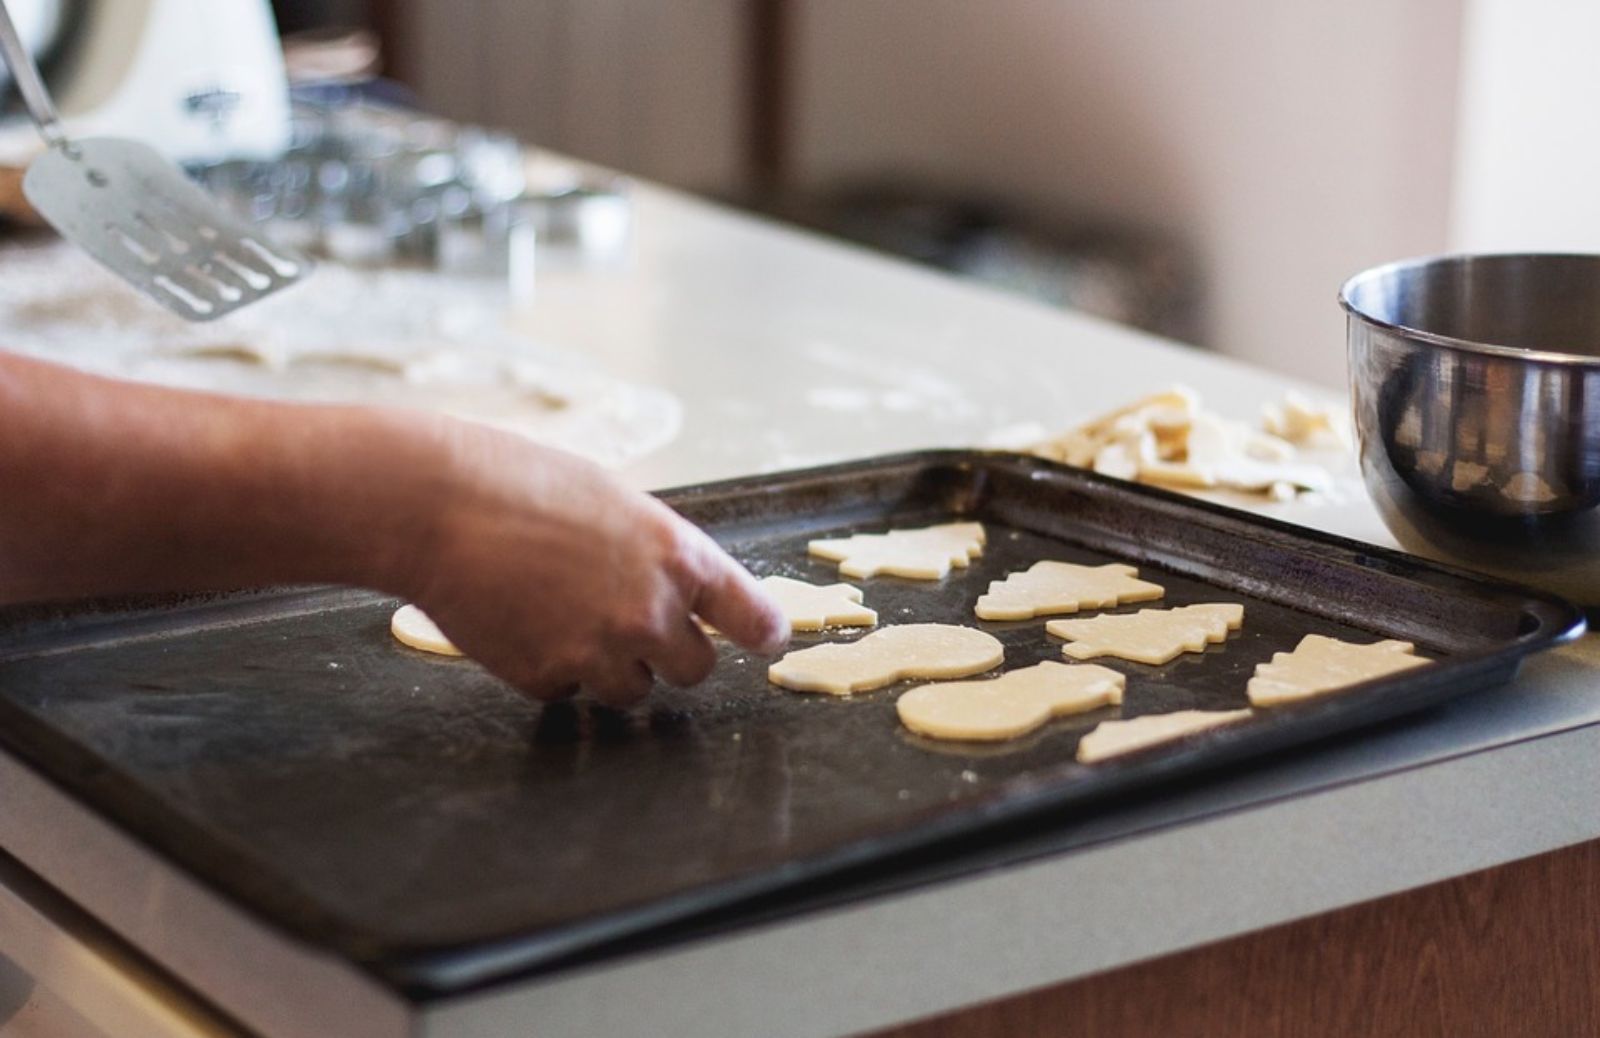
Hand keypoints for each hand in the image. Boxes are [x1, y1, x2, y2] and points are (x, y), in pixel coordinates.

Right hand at [398, 422, 788, 705]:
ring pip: (632, 690)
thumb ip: (654, 551)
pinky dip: (551, 669)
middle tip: (628, 623)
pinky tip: (521, 621)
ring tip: (561, 613)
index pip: (752, 616)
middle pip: (695, 670)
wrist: (436, 504)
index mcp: (679, 556)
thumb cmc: (519, 481)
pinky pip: (567, 691)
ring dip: (609, 666)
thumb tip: (674, 588)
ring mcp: (600, 652)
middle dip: (668, 653)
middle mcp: (652, 612)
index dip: (762, 631)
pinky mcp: (547, 678)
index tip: (767, 638)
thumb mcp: (612, 500)